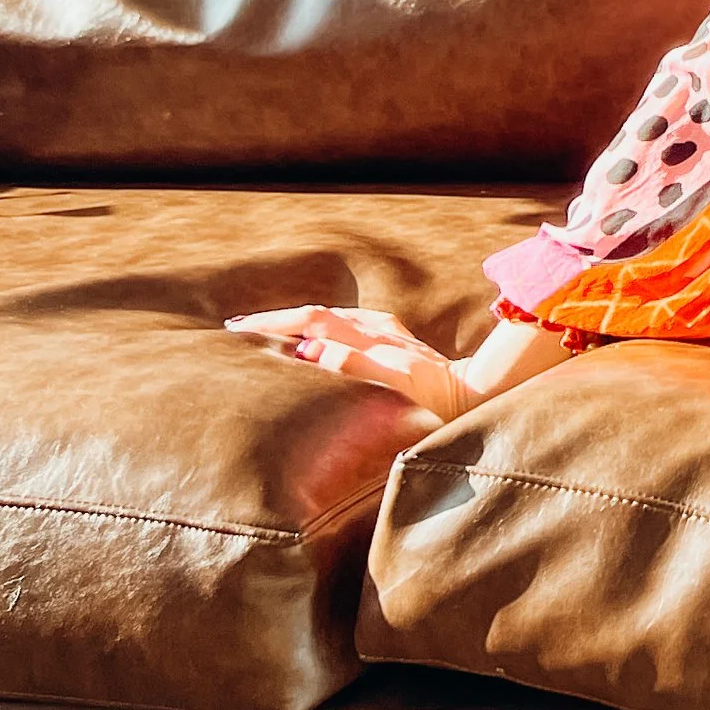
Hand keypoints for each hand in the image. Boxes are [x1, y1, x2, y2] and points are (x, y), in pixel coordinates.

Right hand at [224, 306, 475, 420]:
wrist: (472, 394)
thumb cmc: (434, 394)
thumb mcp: (394, 379)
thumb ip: (352, 362)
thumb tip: (307, 350)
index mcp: (368, 333)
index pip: (310, 319)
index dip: (274, 322)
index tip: (240, 328)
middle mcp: (373, 326)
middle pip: (314, 315)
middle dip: (276, 320)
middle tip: (238, 329)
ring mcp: (381, 332)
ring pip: (327, 319)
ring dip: (294, 324)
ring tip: (264, 335)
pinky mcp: (389, 341)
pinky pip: (342, 329)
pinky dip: (316, 331)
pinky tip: (310, 341)